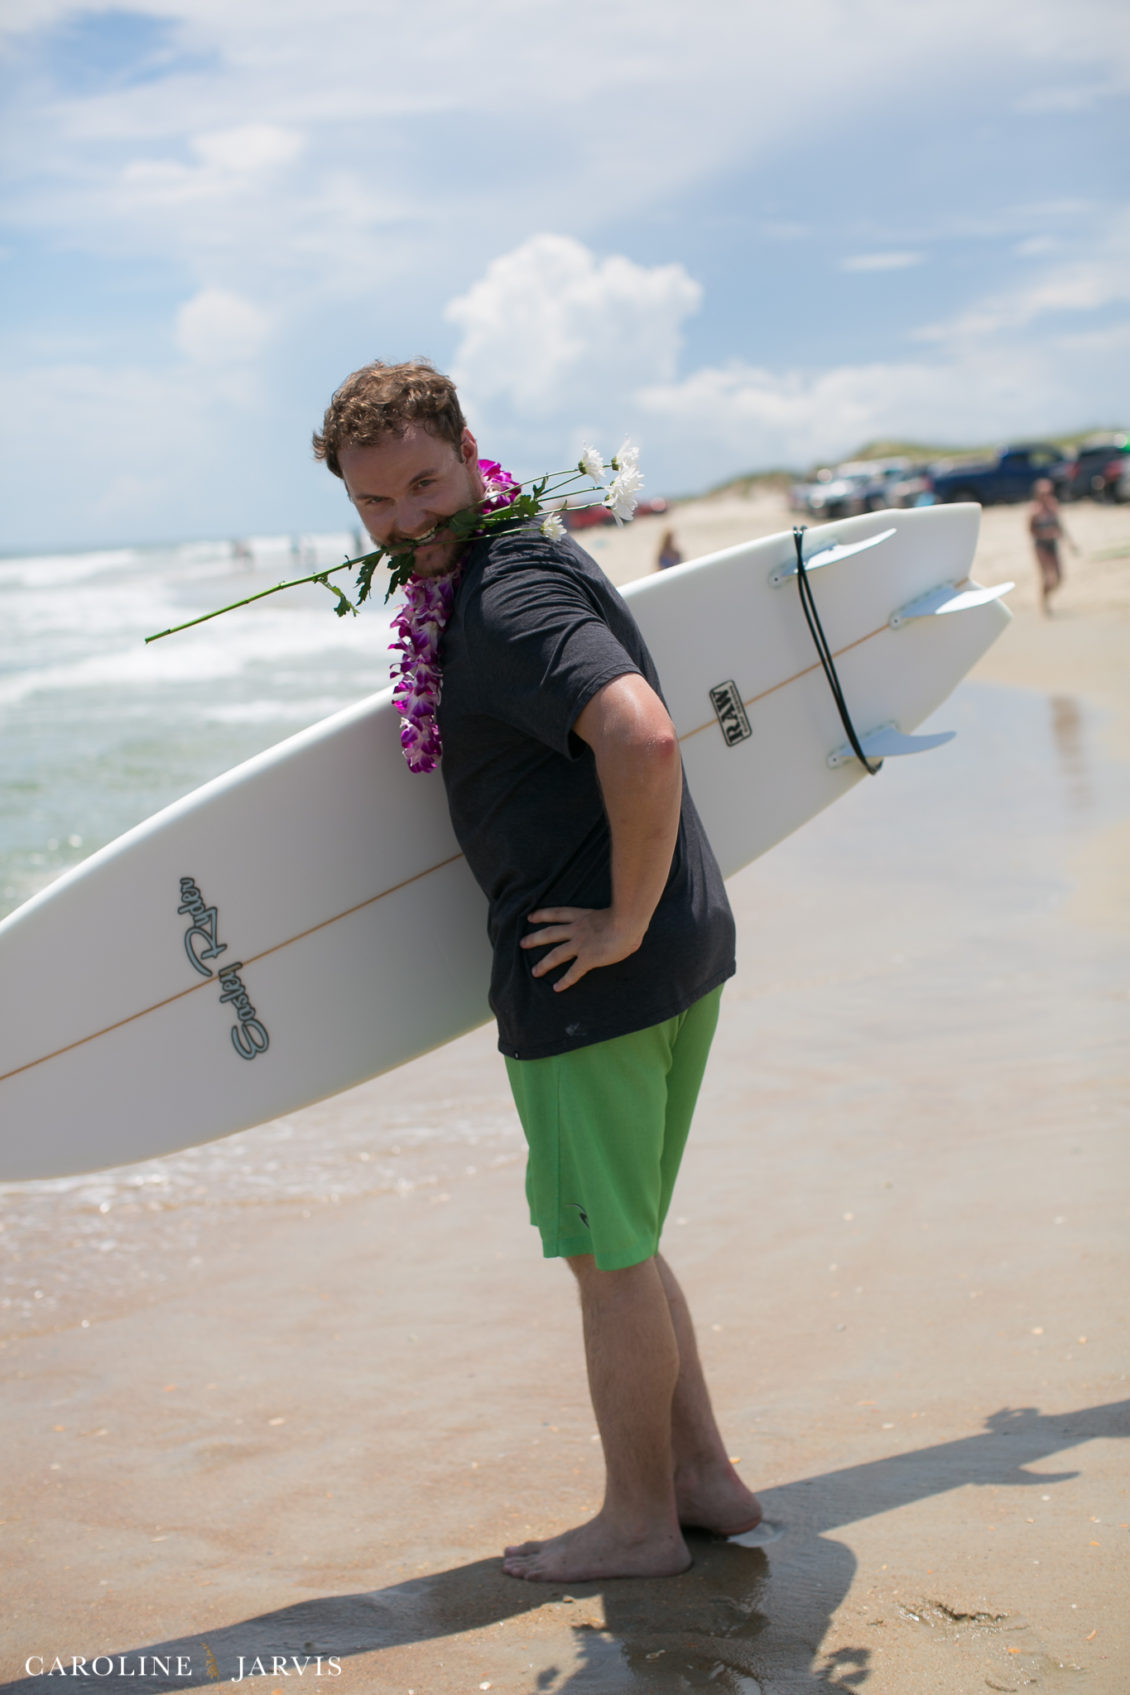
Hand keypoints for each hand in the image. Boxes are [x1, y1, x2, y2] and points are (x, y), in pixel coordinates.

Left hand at [520, 906, 643, 991]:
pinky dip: (565, 981)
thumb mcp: (616, 913)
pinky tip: (557, 988)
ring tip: (534, 971)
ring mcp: (581, 944)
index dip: (543, 915)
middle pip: (550, 933)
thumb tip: (626, 928)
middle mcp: (577, 929)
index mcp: (583, 916)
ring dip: (544, 964)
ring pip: (556, 954)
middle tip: (522, 943)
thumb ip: (614, 920)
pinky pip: (573, 972)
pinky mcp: (588, 958)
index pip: (558, 913)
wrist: (628, 921)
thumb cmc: (629, 915)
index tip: (531, 917)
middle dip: (535, 938)